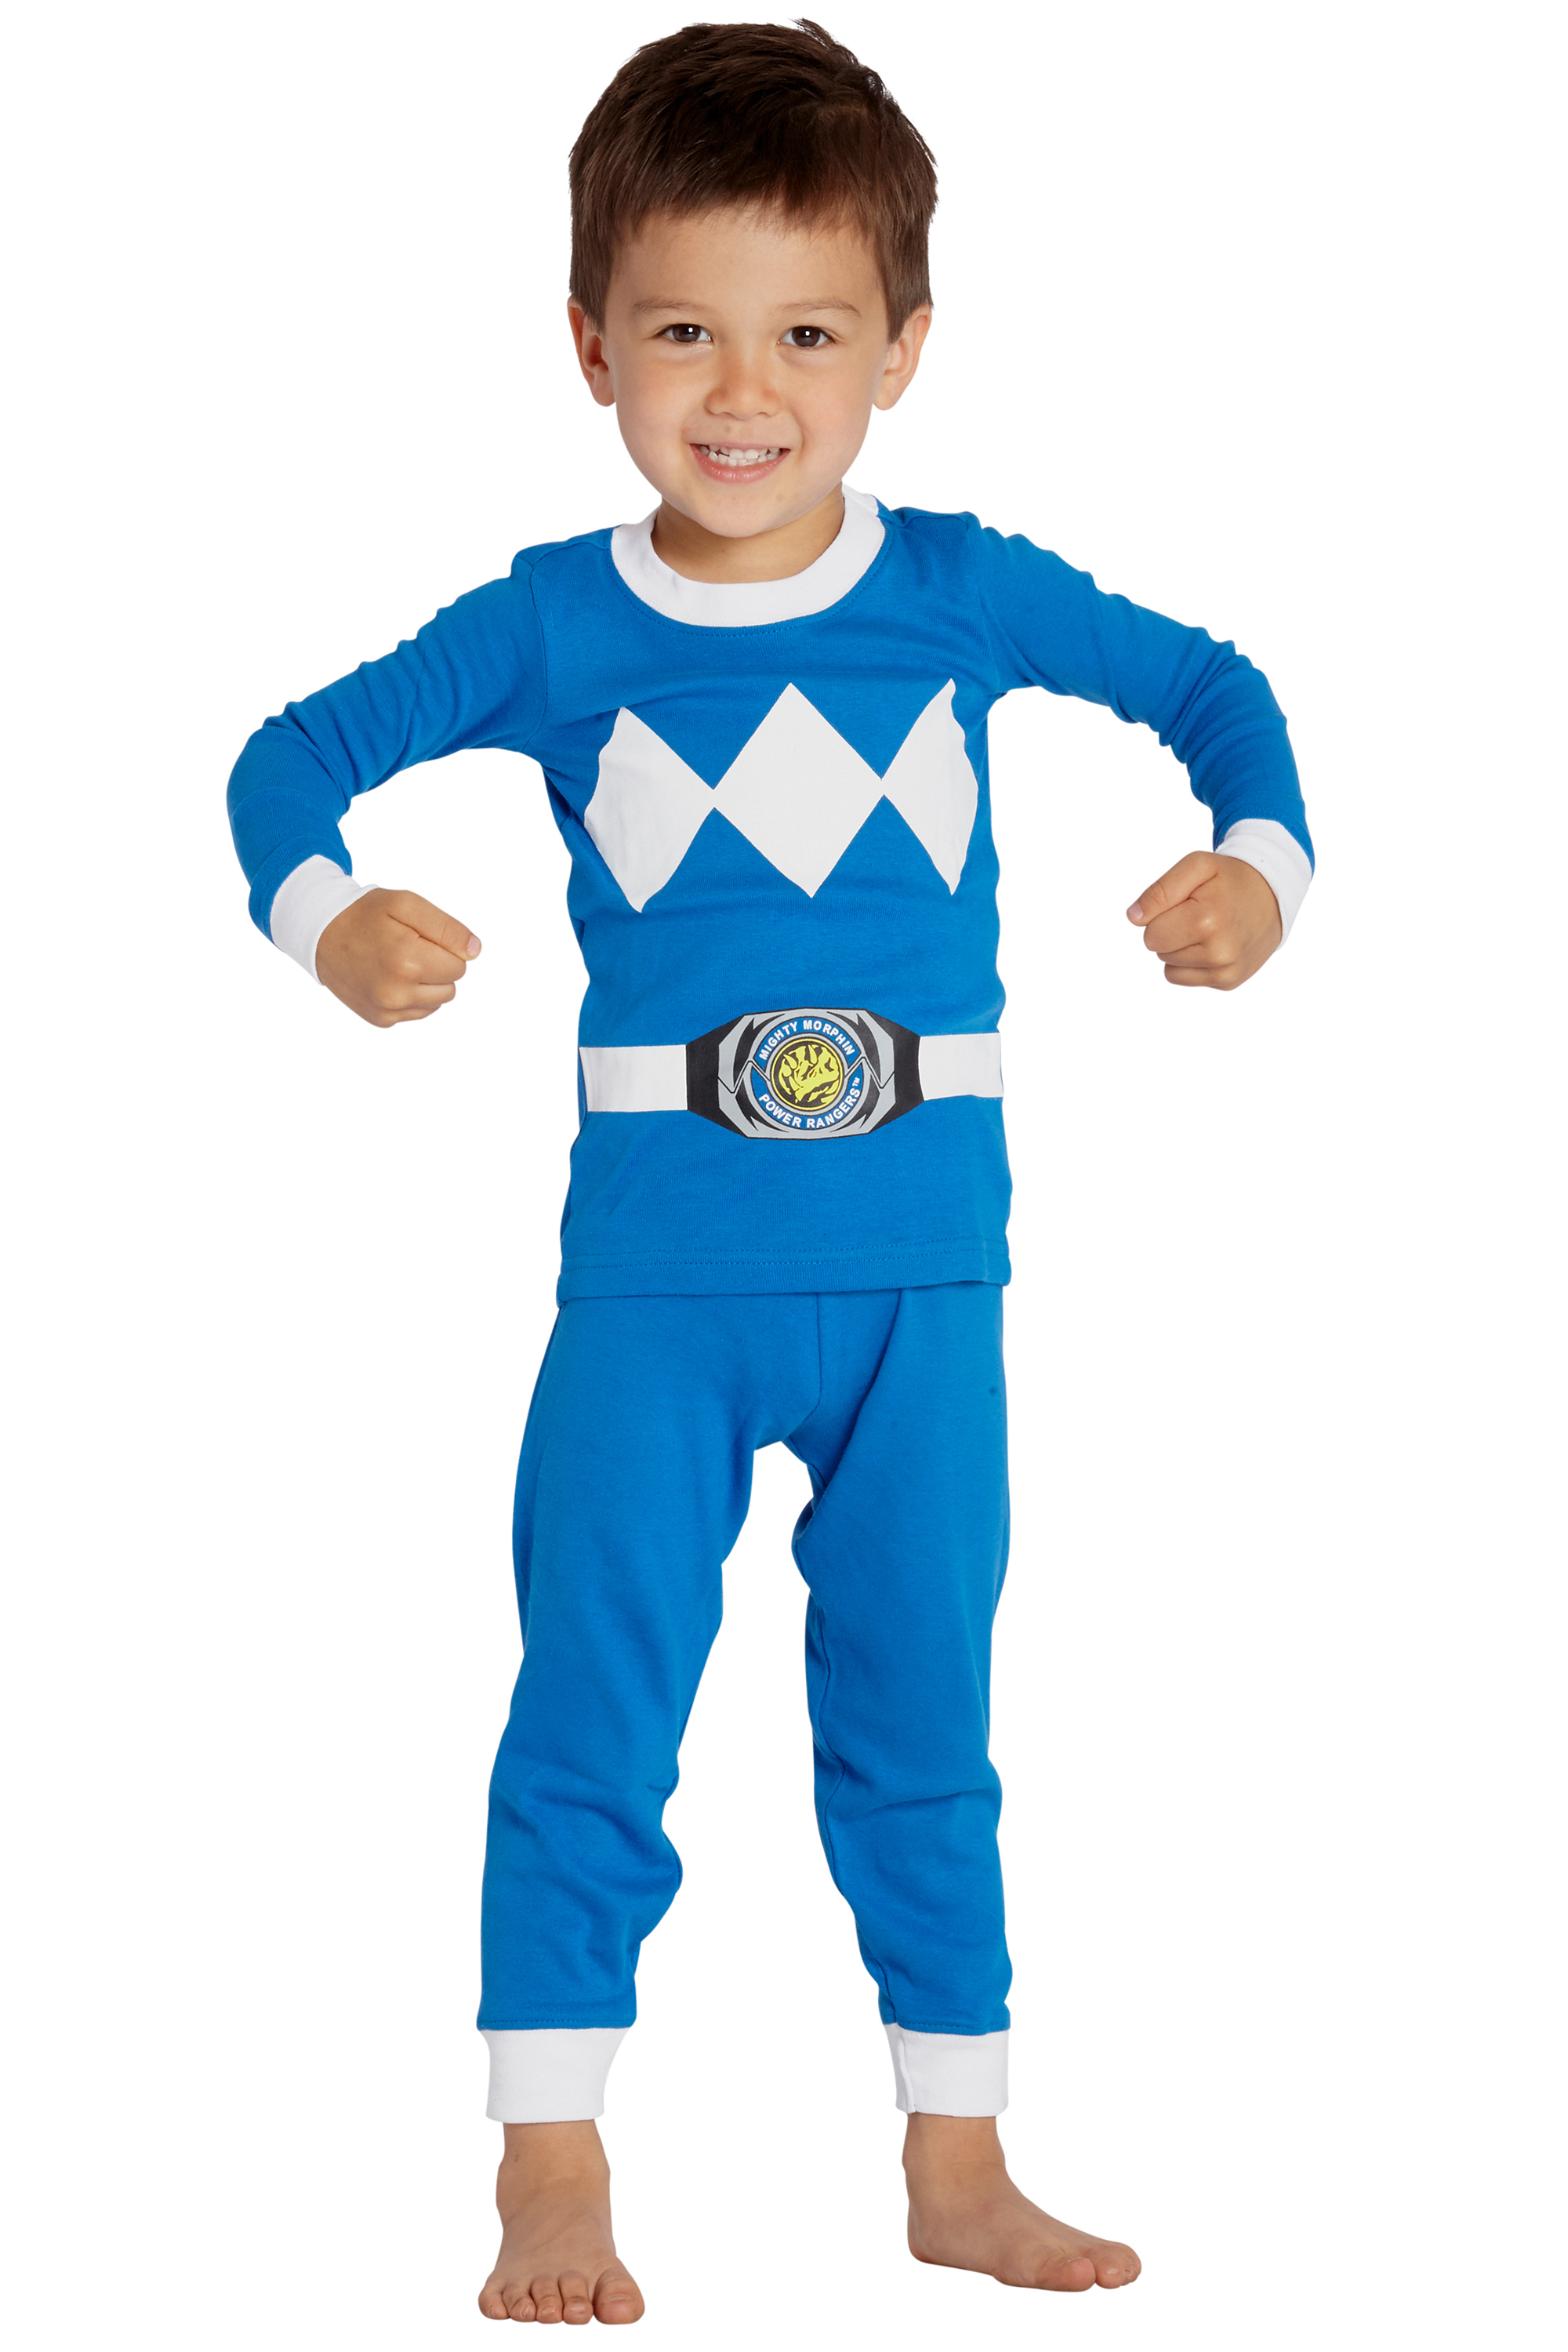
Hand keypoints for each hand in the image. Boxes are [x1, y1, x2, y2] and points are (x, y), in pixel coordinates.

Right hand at [316, 887, 481, 1026]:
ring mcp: (387, 1009)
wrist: (321, 933)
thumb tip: (474, 951)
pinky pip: (417, 1012)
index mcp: (407, 961)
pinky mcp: (380, 1019)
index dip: (444, 947)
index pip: (460, 965)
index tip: (420, 937)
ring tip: (399, 962)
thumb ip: (447, 927)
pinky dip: (411, 996)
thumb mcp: (407, 904)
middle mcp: (397, 992)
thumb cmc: (365, 914)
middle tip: (408, 947)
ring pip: (437, 1002)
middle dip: (438, 966)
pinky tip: (391, 977)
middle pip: (451, 986)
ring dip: (427, 983)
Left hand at [1126, 853, 1280, 989]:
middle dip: (1170, 931)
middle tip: (1199, 913)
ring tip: (1208, 927)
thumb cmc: (1230, 878)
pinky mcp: (1228, 982)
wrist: (1274, 896)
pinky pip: (1186, 978)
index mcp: (1206, 921)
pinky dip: (1192, 963)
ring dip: (1180, 948)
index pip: (1150, 934)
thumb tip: (1134, 918)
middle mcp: (1218, 952)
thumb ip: (1160, 891)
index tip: (1186, 903)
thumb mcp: (1196, 867)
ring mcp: (1225, 971)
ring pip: (1169, 967)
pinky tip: (1213, 944)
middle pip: (1159, 951)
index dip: (1161, 915)